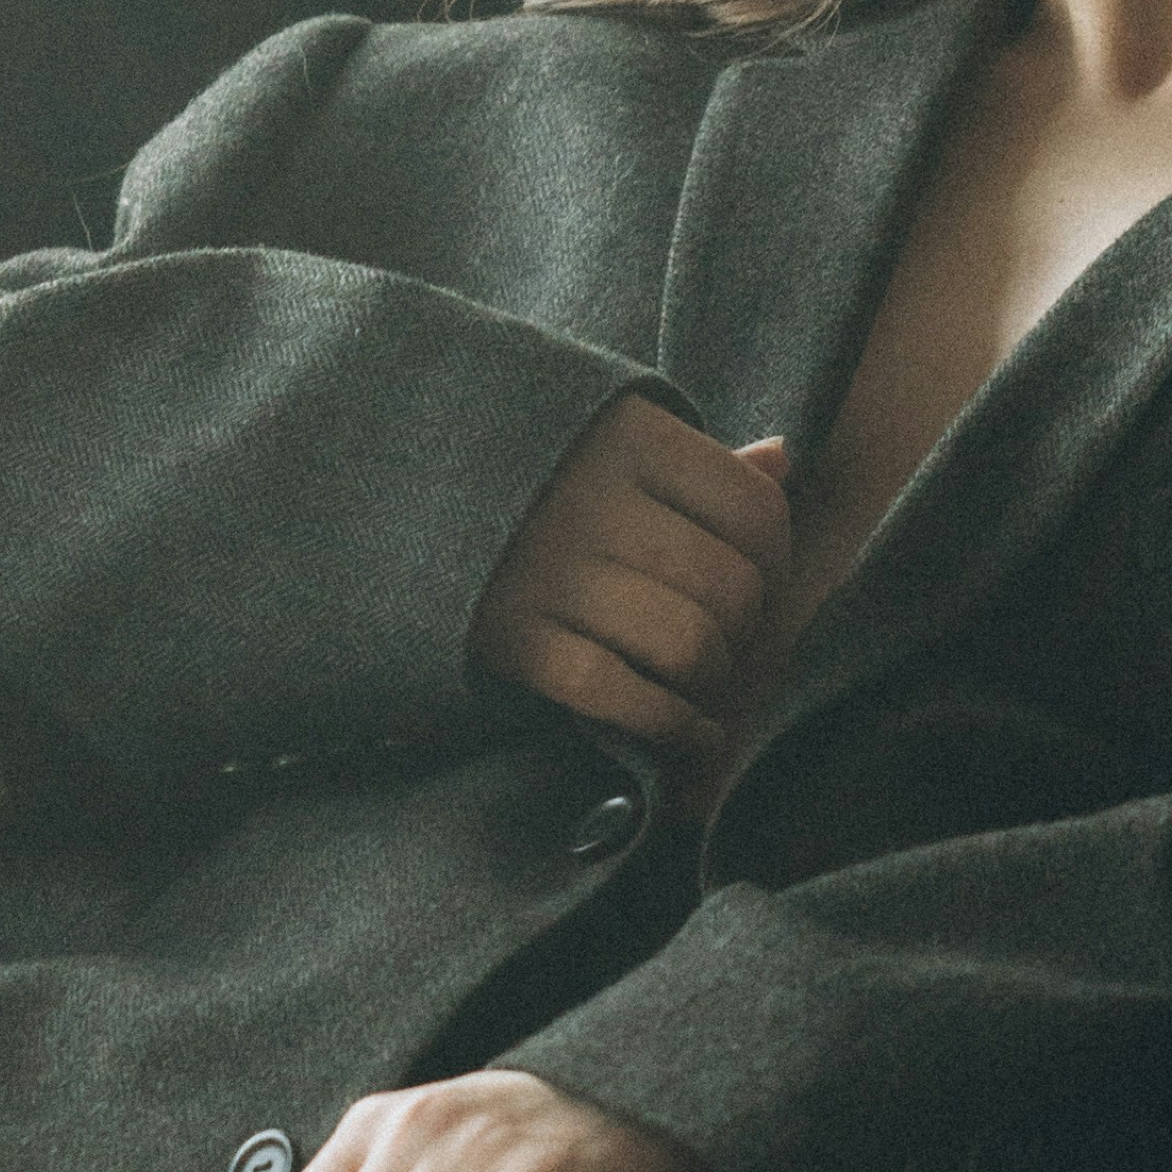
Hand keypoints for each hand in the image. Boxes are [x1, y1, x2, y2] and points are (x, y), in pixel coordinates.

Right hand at [469, 399, 789, 758]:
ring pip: (688, 647)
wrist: (389, 489)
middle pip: (731, 589)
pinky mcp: (513, 637)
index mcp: (631, 437)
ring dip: (711, 685)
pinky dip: (670, 727)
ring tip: (702, 686)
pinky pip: (620, 695)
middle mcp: (594, 500)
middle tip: (727, 643)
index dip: (775, 560)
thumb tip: (782, 460)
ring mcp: (550, 571)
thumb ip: (696, 459)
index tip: (756, 582)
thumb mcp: (611, 442)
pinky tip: (685, 734)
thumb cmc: (534, 475)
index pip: (756, 511)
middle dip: (745, 633)